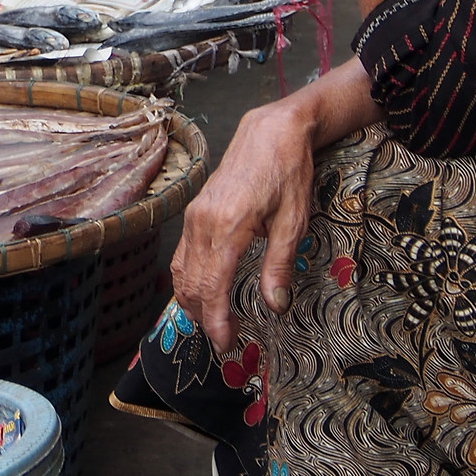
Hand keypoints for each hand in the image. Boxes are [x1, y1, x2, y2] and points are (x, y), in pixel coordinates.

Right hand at [172, 89, 319, 349]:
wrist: (271, 132)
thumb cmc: (287, 172)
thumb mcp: (294, 222)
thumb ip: (279, 266)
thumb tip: (275, 306)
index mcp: (229, 227)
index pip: (213, 286)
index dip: (217, 320)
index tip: (226, 343)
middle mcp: (203, 223)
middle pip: (192, 285)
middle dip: (206, 318)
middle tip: (227, 341)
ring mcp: (194, 216)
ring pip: (181, 272)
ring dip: (194, 302)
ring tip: (216, 323)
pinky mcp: (194, 212)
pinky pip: (182, 255)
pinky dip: (188, 280)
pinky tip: (203, 293)